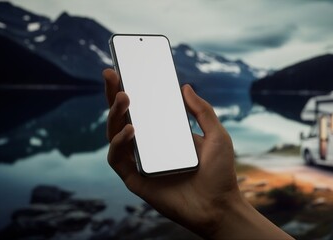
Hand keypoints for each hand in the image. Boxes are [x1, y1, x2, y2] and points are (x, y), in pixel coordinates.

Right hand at [103, 68, 292, 238]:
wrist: (220, 205)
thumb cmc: (220, 173)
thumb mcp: (217, 135)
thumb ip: (202, 111)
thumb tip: (185, 86)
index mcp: (166, 134)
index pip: (144, 108)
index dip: (130, 89)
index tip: (123, 69)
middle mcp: (150, 145)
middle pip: (124, 117)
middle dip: (114, 95)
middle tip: (112, 75)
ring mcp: (141, 162)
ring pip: (115, 135)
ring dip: (115, 115)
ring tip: (124, 98)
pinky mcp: (135, 180)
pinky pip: (118, 159)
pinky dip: (119, 143)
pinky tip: (131, 130)